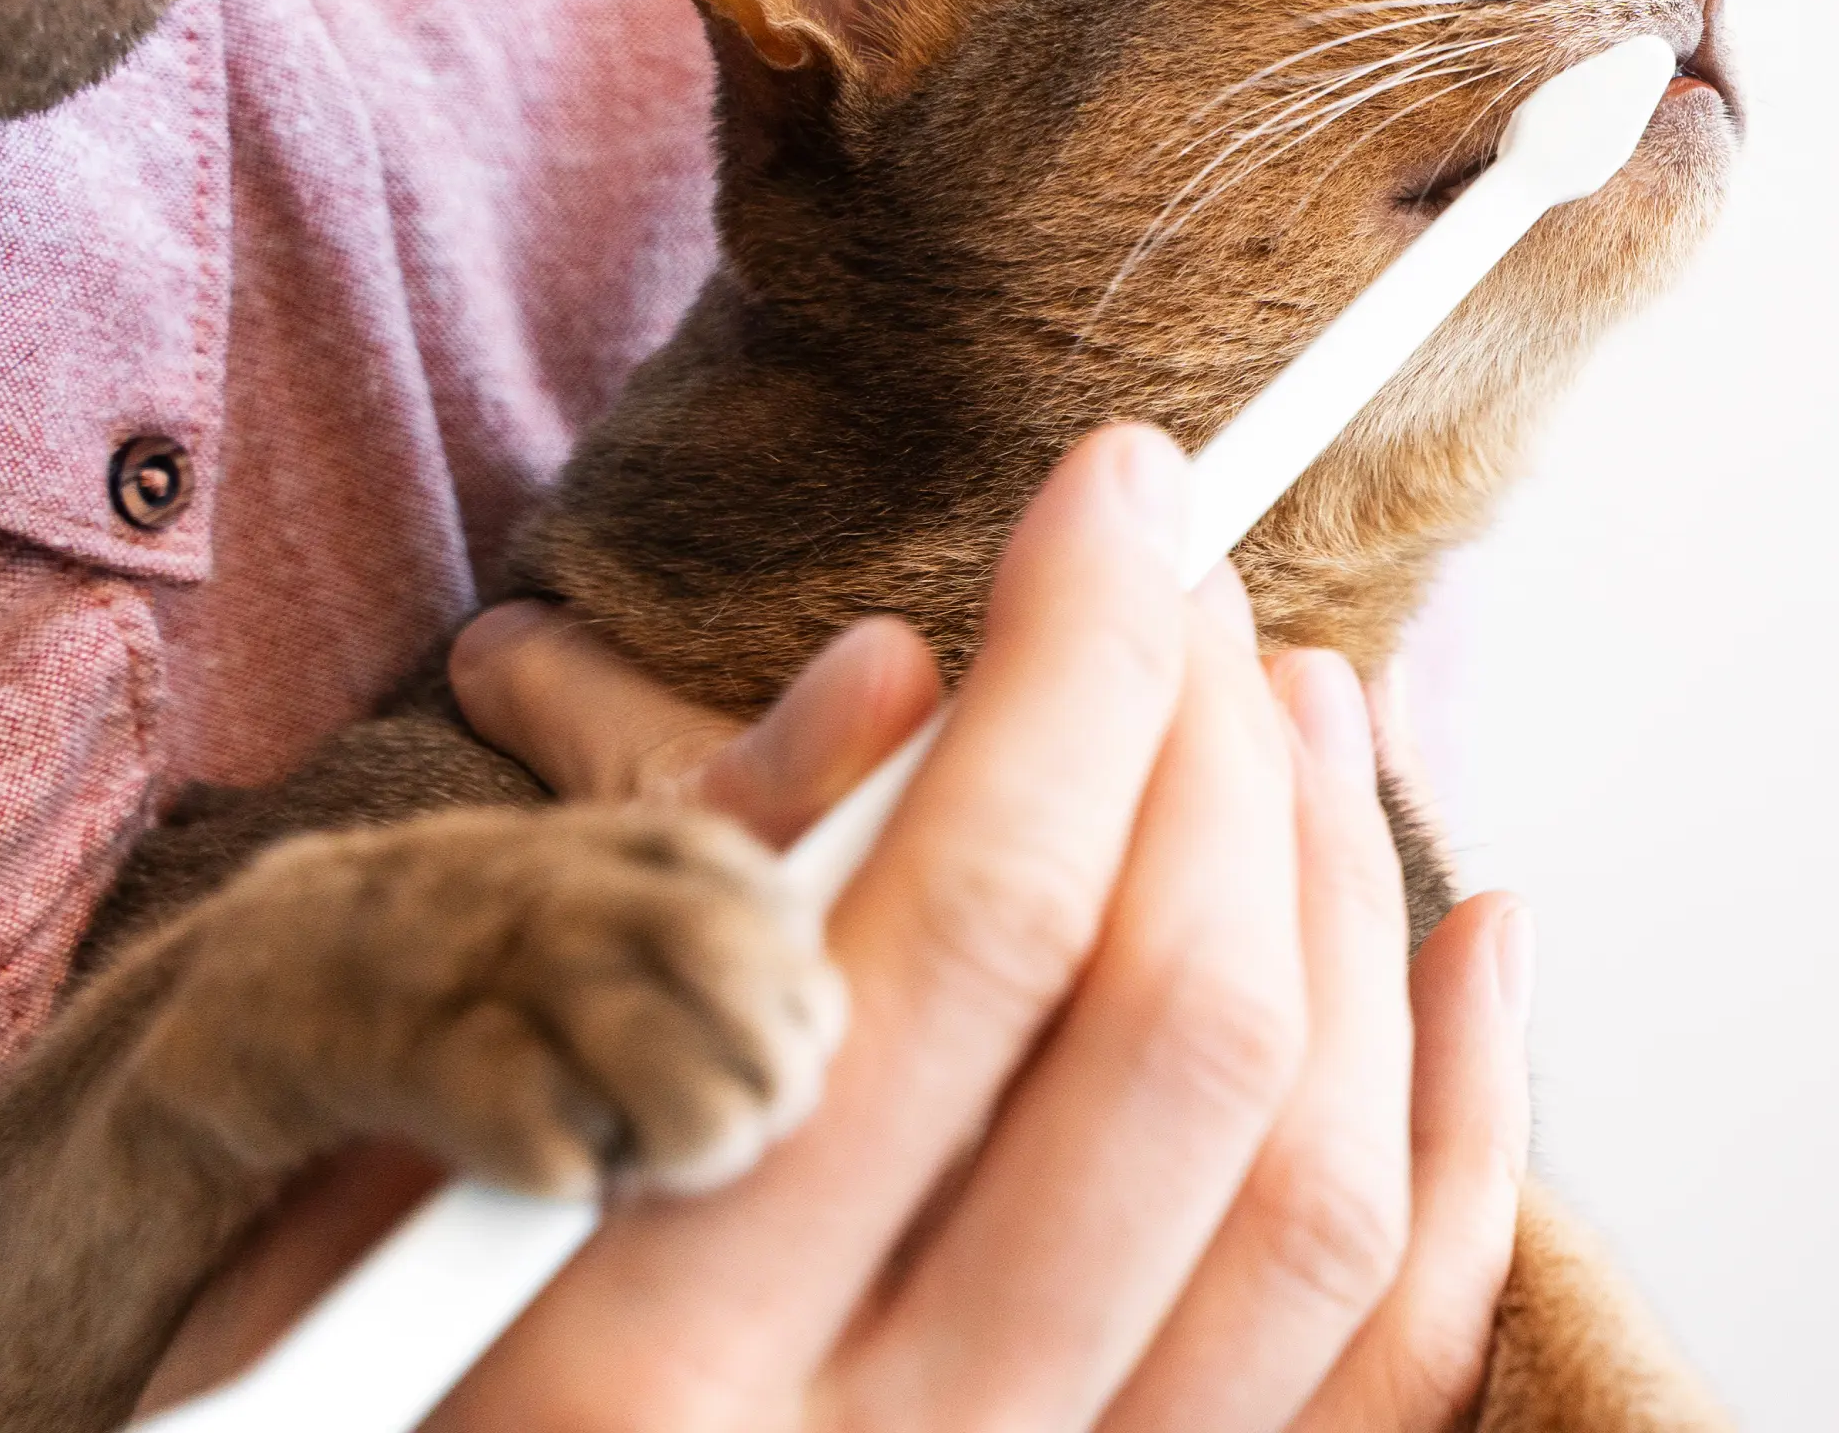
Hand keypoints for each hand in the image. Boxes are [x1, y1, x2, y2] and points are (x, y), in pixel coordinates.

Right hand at [137, 427, 1529, 1431]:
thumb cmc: (364, 1381)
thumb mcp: (380, 1165)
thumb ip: (623, 933)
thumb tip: (913, 680)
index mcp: (640, 1359)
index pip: (966, 932)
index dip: (1080, 670)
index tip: (1117, 494)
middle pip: (1176, 1042)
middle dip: (1215, 752)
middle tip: (1194, 590)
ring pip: (1315, 1196)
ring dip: (1341, 902)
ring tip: (1309, 710)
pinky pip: (1394, 1361)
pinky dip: (1469, 1134)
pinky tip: (1473, 940)